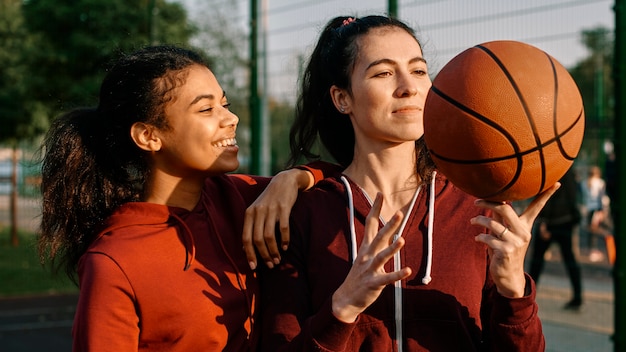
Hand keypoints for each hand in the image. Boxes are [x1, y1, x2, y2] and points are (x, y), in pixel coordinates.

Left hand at [242, 168, 313, 269]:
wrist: (284, 181)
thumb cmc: (269, 199)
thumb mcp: (256, 210)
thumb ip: (251, 227)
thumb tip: (245, 248)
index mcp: (249, 213)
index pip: (246, 238)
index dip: (249, 254)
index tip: (253, 267)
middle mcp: (258, 211)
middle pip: (257, 240)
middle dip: (263, 255)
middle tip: (270, 265)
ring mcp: (271, 209)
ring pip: (269, 237)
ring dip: (273, 251)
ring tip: (277, 259)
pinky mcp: (283, 208)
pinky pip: (283, 228)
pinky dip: (284, 240)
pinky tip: (286, 247)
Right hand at [331, 193, 411, 322]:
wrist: (346, 298)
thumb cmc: (359, 276)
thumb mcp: (365, 256)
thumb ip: (375, 244)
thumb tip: (389, 232)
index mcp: (366, 248)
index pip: (371, 224)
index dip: (376, 209)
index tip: (380, 194)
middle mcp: (367, 256)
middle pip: (379, 237)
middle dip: (389, 225)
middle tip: (398, 213)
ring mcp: (369, 269)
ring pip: (382, 256)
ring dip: (391, 249)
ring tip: (400, 239)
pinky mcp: (374, 283)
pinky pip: (387, 278)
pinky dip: (397, 274)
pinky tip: (407, 270)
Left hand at [472, 183, 560, 297]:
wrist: (508, 275)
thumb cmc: (504, 250)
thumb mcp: (504, 232)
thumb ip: (500, 218)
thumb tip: (493, 200)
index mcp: (526, 225)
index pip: (537, 207)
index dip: (546, 195)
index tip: (557, 183)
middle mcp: (523, 232)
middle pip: (505, 208)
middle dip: (488, 202)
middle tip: (476, 202)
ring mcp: (516, 242)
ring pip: (493, 223)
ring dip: (479, 221)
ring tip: (473, 221)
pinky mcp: (506, 251)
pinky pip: (488, 238)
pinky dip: (480, 237)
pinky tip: (477, 239)